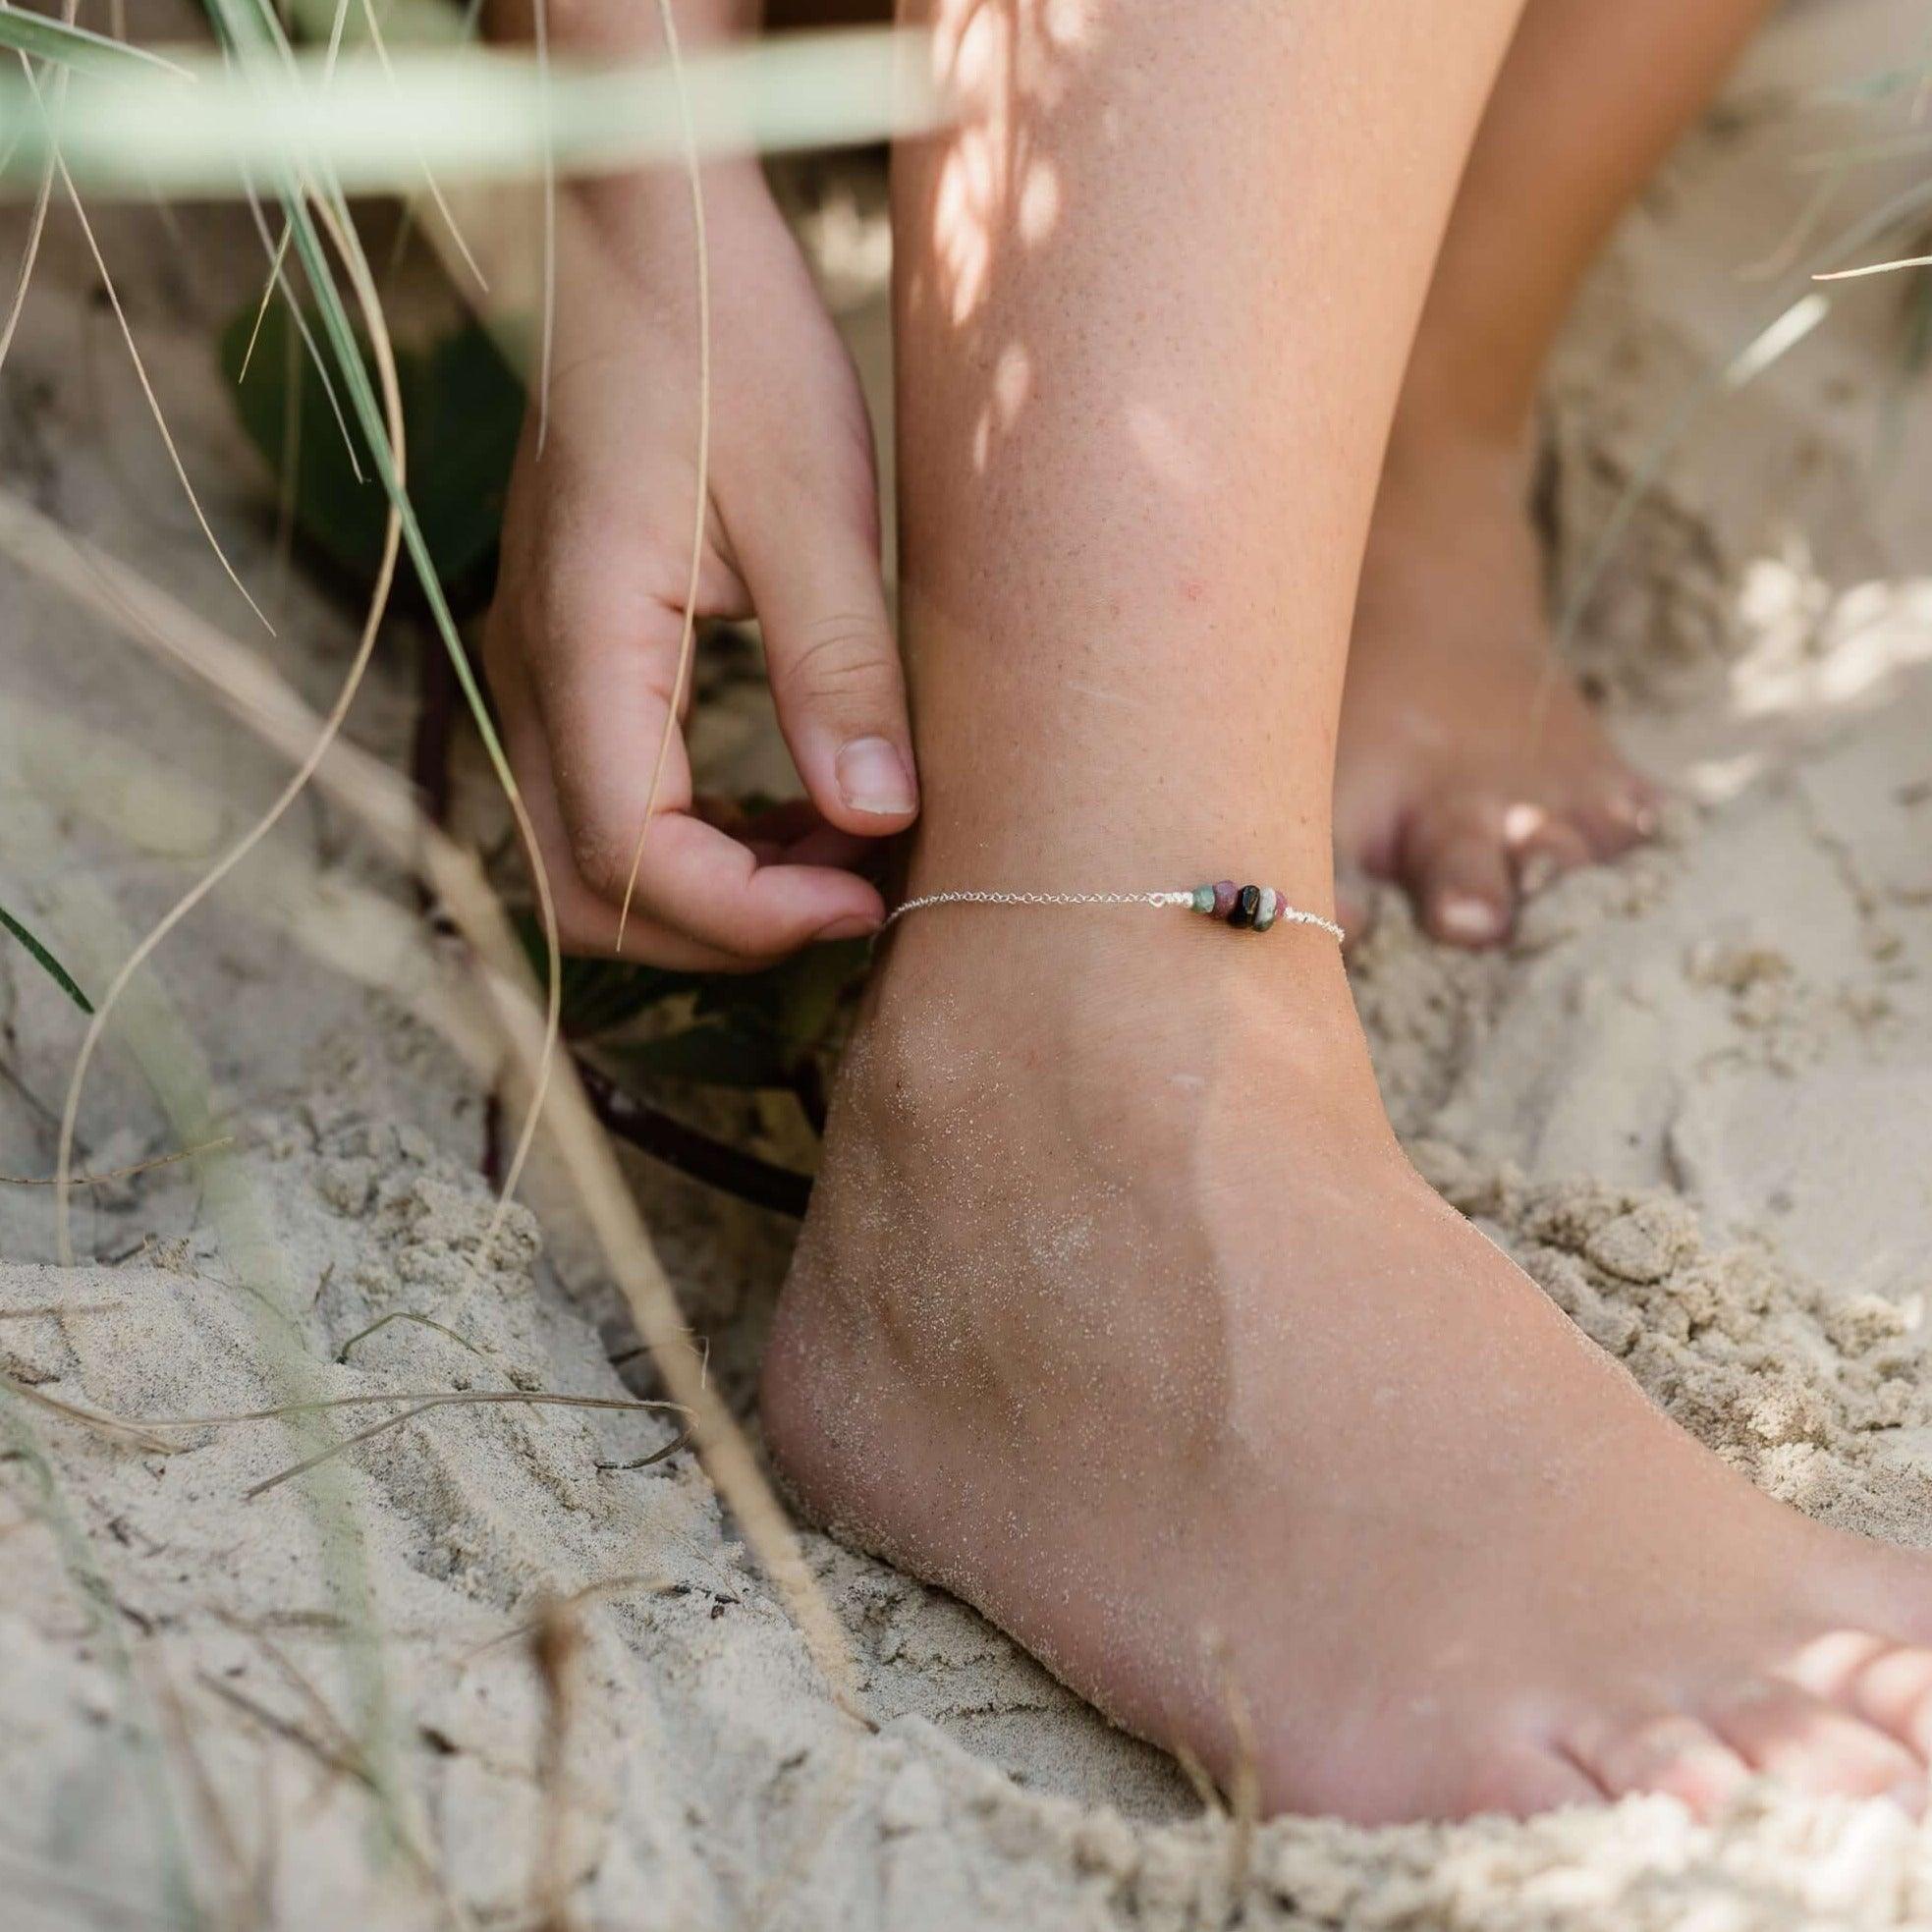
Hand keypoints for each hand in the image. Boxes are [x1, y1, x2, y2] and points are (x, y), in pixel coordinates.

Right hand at [483, 164, 916, 969]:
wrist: (644, 234)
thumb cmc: (727, 340)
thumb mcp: (815, 505)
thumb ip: (839, 673)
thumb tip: (877, 820)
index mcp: (582, 641)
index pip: (628, 857)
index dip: (745, 915)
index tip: (864, 899)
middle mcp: (532, 671)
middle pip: (586, 891)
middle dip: (720, 930)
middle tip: (853, 896)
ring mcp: (539, 665)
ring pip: (591, 857)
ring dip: (712, 890)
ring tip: (843, 853)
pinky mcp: (570, 652)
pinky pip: (611, 795)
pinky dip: (699, 837)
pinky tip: (796, 810)